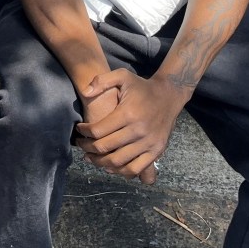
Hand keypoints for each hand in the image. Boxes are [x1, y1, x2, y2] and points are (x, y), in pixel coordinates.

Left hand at [74, 70, 189, 183]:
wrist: (169, 95)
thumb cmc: (142, 86)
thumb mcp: (122, 76)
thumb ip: (102, 81)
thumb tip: (85, 92)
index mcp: (127, 114)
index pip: (97, 130)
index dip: (83, 132)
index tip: (79, 130)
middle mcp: (138, 131)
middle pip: (105, 148)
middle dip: (87, 148)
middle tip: (81, 145)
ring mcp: (149, 143)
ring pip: (118, 162)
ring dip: (100, 162)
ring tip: (91, 157)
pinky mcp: (156, 151)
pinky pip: (136, 168)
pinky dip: (121, 171)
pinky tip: (110, 166)